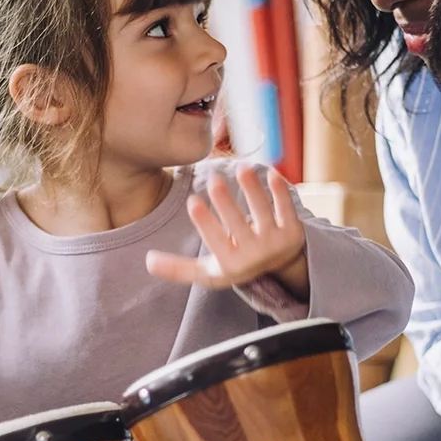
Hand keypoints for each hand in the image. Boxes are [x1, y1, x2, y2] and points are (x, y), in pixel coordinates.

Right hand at [146, 165, 306, 297]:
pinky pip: (287, 208)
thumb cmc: (235, 263)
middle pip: (238, 224)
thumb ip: (179, 268)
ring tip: (242, 168)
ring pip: (263, 212)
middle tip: (213, 178)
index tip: (192, 201)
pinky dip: (280, 191)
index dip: (204, 221)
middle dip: (225, 202)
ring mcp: (275, 242)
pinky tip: (271, 172)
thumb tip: (147, 261)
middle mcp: (254, 254)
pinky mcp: (293, 231)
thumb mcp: (209, 271)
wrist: (280, 267)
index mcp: (230, 263)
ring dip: (253, 189)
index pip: (215, 240)